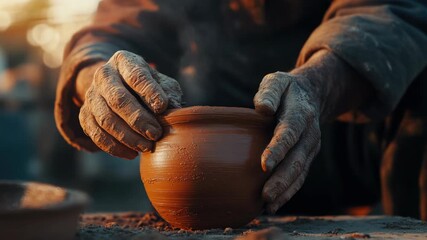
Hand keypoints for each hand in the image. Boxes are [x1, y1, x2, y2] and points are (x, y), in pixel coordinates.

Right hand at [78, 50, 181, 158]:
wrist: (122, 89)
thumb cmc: (150, 87)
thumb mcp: (162, 84)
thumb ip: (169, 94)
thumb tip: (174, 109)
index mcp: (125, 61)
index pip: (136, 75)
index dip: (149, 91)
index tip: (162, 107)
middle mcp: (104, 75)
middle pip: (117, 98)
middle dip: (138, 119)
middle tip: (156, 134)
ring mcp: (91, 95)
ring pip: (105, 118)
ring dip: (127, 136)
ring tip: (147, 147)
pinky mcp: (85, 114)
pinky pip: (96, 134)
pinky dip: (114, 147)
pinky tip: (132, 154)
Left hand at [254, 71, 320, 212]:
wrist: (310, 95)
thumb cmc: (285, 90)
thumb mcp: (276, 82)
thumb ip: (269, 92)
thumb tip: (262, 108)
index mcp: (300, 112)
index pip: (289, 132)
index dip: (277, 149)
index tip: (263, 165)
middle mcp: (310, 132)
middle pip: (297, 159)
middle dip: (282, 179)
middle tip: (265, 196)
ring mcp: (311, 146)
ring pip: (300, 172)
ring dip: (285, 190)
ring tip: (268, 206)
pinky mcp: (307, 156)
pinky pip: (300, 176)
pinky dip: (289, 192)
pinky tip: (274, 205)